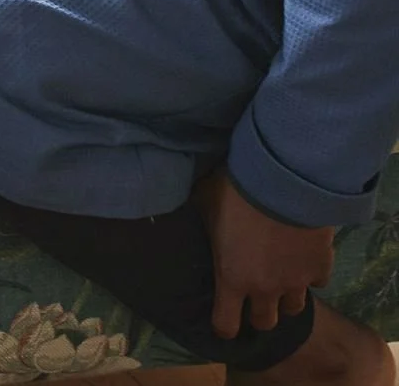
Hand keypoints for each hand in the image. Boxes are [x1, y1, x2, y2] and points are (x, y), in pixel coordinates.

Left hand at [198, 172, 334, 337]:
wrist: (285, 182)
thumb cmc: (236, 192)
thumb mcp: (205, 202)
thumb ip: (202, 219)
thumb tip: (187, 207)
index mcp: (231, 278)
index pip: (226, 323)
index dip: (224, 325)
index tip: (224, 320)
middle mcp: (265, 288)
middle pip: (265, 322)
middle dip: (259, 315)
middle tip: (255, 299)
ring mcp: (297, 281)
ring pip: (295, 308)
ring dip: (286, 298)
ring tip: (281, 282)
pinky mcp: (321, 268)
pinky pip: (318, 283)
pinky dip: (311, 275)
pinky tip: (304, 261)